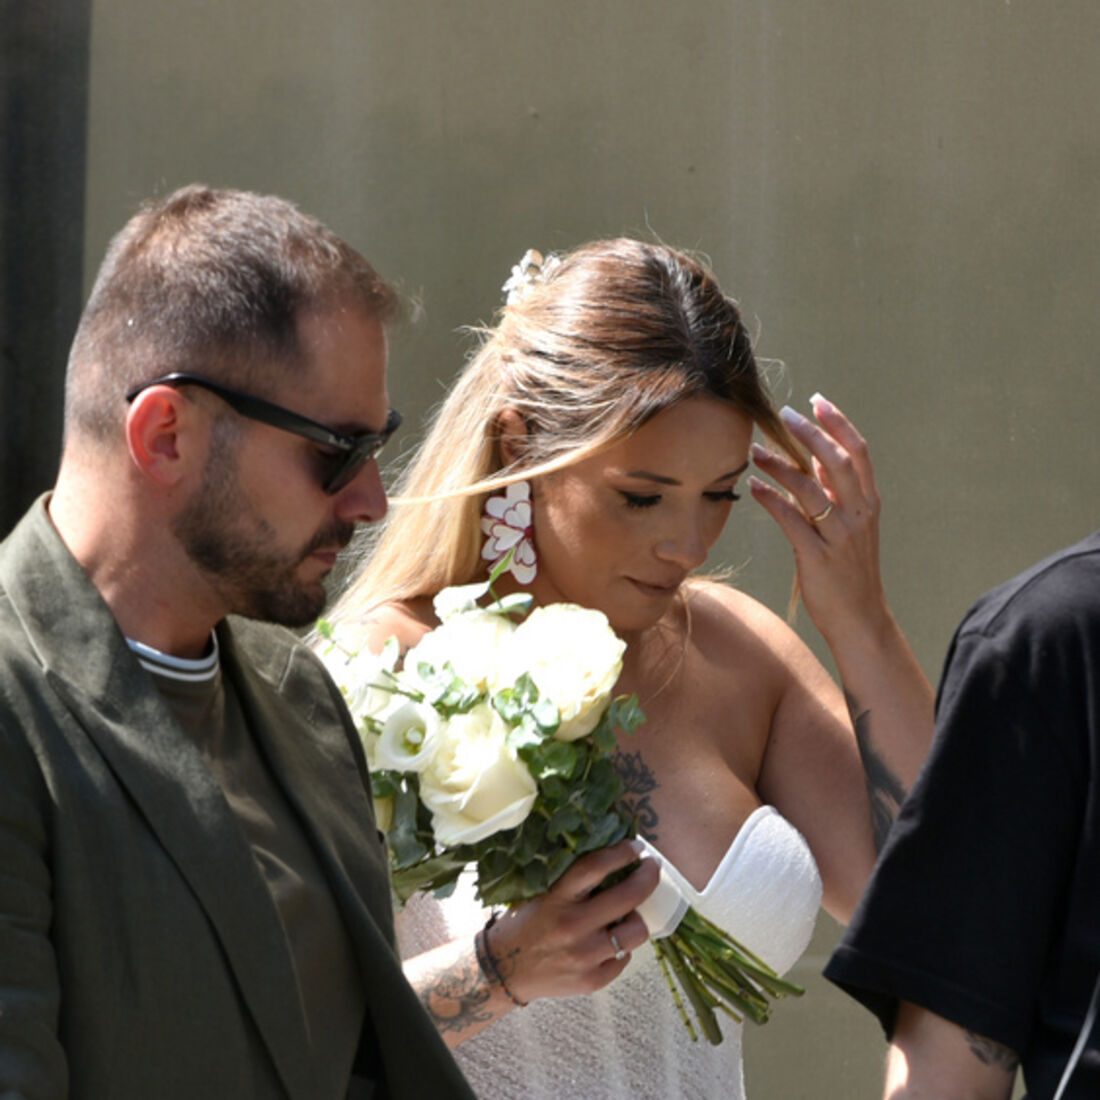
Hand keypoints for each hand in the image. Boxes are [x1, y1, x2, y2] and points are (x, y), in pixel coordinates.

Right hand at [483, 839, 659, 1004]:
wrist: (504, 970)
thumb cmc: (526, 924)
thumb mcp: (543, 894)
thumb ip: (573, 882)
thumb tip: (614, 862)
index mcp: (557, 898)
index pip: (596, 866)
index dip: (622, 852)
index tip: (636, 846)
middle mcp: (573, 926)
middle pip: (627, 897)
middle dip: (648, 878)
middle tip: (652, 869)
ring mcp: (584, 956)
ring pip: (636, 932)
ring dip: (638, 918)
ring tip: (630, 914)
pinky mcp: (591, 981)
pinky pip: (624, 959)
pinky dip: (622, 948)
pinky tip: (610, 942)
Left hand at [749, 393, 887, 645]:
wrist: (860, 620)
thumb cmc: (850, 571)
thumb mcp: (852, 527)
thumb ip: (838, 492)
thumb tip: (820, 456)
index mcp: (868, 504)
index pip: (858, 453)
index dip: (839, 424)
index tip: (817, 401)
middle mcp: (858, 516)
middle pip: (837, 463)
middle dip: (811, 434)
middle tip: (785, 415)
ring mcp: (840, 537)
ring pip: (811, 489)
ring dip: (781, 465)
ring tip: (754, 451)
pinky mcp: (818, 558)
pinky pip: (792, 520)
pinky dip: (772, 499)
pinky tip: (754, 487)